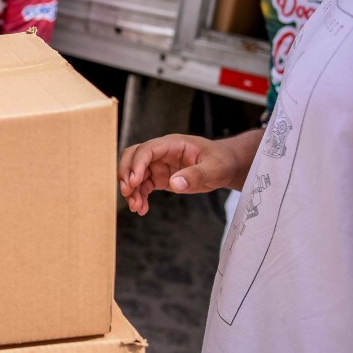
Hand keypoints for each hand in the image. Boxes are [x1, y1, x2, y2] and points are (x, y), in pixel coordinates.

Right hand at [118, 132, 258, 215]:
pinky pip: (143, 185)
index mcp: (172, 144)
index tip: (133, 182)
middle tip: (127, 193)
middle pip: (132, 156)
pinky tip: (142, 208)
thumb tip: (175, 184)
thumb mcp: (215, 168)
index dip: (137, 164)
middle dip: (126, 174)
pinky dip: (139, 196)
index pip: (147, 149)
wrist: (226, 166)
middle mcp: (161, 153)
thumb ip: (196, 175)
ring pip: (134, 173)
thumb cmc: (222, 161)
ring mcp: (158, 165)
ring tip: (137, 207)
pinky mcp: (160, 177)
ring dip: (131, 189)